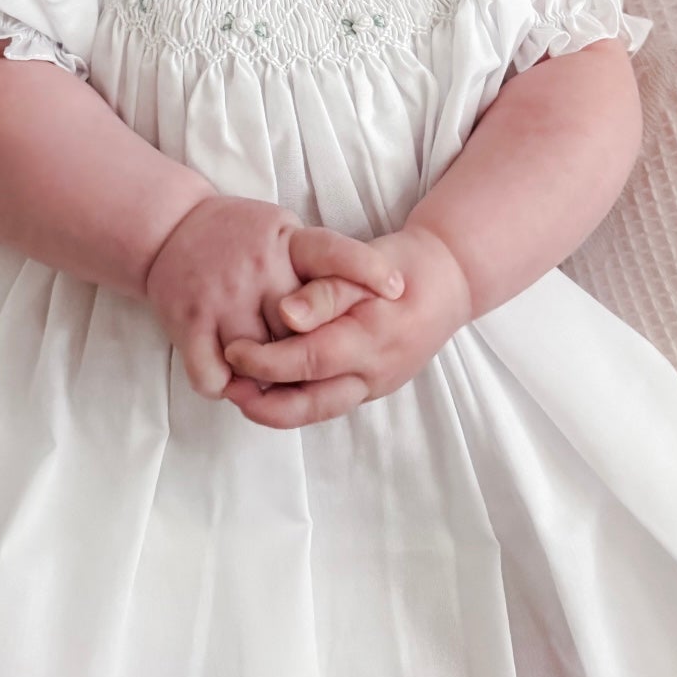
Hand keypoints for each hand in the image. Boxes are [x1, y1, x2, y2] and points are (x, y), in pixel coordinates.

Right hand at [144, 196, 403, 401]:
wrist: (168, 229)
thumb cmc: (237, 235)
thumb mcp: (283, 230)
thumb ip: (317, 263)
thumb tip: (366, 293)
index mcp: (287, 242)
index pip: (334, 252)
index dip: (367, 269)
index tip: (397, 289)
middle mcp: (258, 267)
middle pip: (303, 327)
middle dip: (311, 351)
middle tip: (318, 366)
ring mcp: (223, 296)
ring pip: (261, 360)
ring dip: (267, 378)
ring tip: (270, 381)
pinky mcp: (190, 321)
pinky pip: (215, 375)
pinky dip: (224, 385)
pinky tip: (230, 379)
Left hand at [222, 226, 471, 428]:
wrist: (449, 282)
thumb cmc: (403, 266)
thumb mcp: (365, 266)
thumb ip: (325, 292)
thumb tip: (286, 314)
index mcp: (370, 340)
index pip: (307, 361)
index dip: (265, 361)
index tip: (232, 350)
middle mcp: (374, 373)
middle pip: (310, 404)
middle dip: (264, 404)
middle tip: (226, 388)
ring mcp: (376, 385)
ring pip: (319, 410)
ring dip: (277, 408)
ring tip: (240, 392)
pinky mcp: (373, 386)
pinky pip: (330, 401)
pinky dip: (298, 400)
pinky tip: (271, 387)